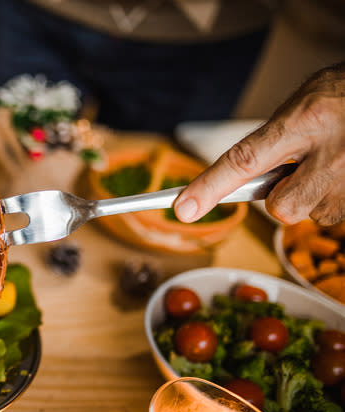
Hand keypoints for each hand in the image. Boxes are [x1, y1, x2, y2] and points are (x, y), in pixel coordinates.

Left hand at [174, 62, 344, 225]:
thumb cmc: (342, 96)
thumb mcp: (302, 106)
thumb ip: (272, 142)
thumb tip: (239, 180)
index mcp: (304, 122)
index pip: (245, 160)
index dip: (210, 188)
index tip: (183, 210)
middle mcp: (330, 154)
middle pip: (282, 208)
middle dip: (282, 198)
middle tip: (299, 169)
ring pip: (311, 214)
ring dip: (314, 195)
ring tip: (334, 161)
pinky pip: (335, 214)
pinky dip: (335, 197)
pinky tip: (344, 170)